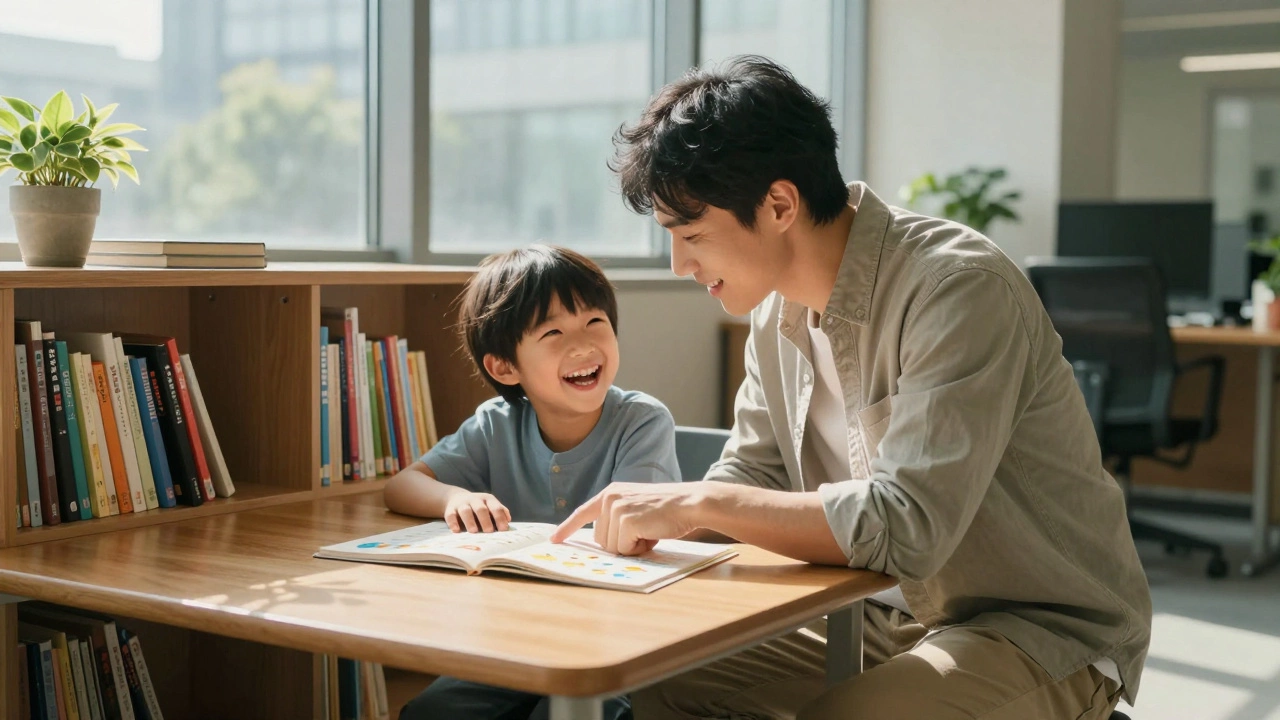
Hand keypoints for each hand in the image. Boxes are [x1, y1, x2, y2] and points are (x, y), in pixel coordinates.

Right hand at [443, 492, 510, 532]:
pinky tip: (456, 530)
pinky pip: (451, 515)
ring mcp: (462, 504)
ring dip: (470, 521)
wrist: (456, 497)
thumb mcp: (490, 505)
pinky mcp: (450, 509)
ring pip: (466, 511)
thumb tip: (508, 520)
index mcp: (487, 499)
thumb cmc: (479, 506)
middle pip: (481, 509)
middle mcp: (475, 500)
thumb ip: (500, 512)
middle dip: (486, 520)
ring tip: (474, 531)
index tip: (503, 529)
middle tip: (489, 532)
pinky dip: (453, 523)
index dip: (500, 518)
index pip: (495, 507)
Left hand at [551, 482, 712, 554]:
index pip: (583, 512)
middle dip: (621, 543)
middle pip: (600, 539)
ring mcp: (617, 509)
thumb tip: (602, 541)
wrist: (690, 503)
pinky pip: (624, 549)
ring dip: (631, 546)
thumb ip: (618, 518)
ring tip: (650, 531)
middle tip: (644, 532)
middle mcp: (610, 498)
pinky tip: (653, 534)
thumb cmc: (668, 510)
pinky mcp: (626, 521)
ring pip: (611, 546)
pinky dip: (639, 548)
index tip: (554, 539)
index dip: (567, 528)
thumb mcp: (637, 507)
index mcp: (611, 493)